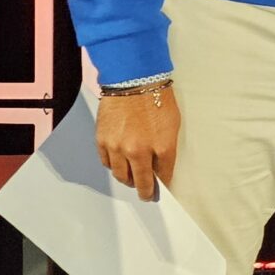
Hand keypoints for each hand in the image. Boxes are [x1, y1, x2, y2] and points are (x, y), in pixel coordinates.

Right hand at [96, 85, 181, 200]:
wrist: (133, 80)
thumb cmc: (156, 99)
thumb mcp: (172, 126)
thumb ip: (165, 149)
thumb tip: (159, 166)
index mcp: (162, 148)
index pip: (163, 176)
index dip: (162, 185)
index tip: (160, 190)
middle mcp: (139, 152)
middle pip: (140, 181)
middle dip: (144, 190)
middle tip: (146, 194)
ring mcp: (118, 148)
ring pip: (121, 175)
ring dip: (127, 179)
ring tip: (131, 179)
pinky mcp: (102, 141)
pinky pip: (107, 162)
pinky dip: (113, 165)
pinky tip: (119, 163)